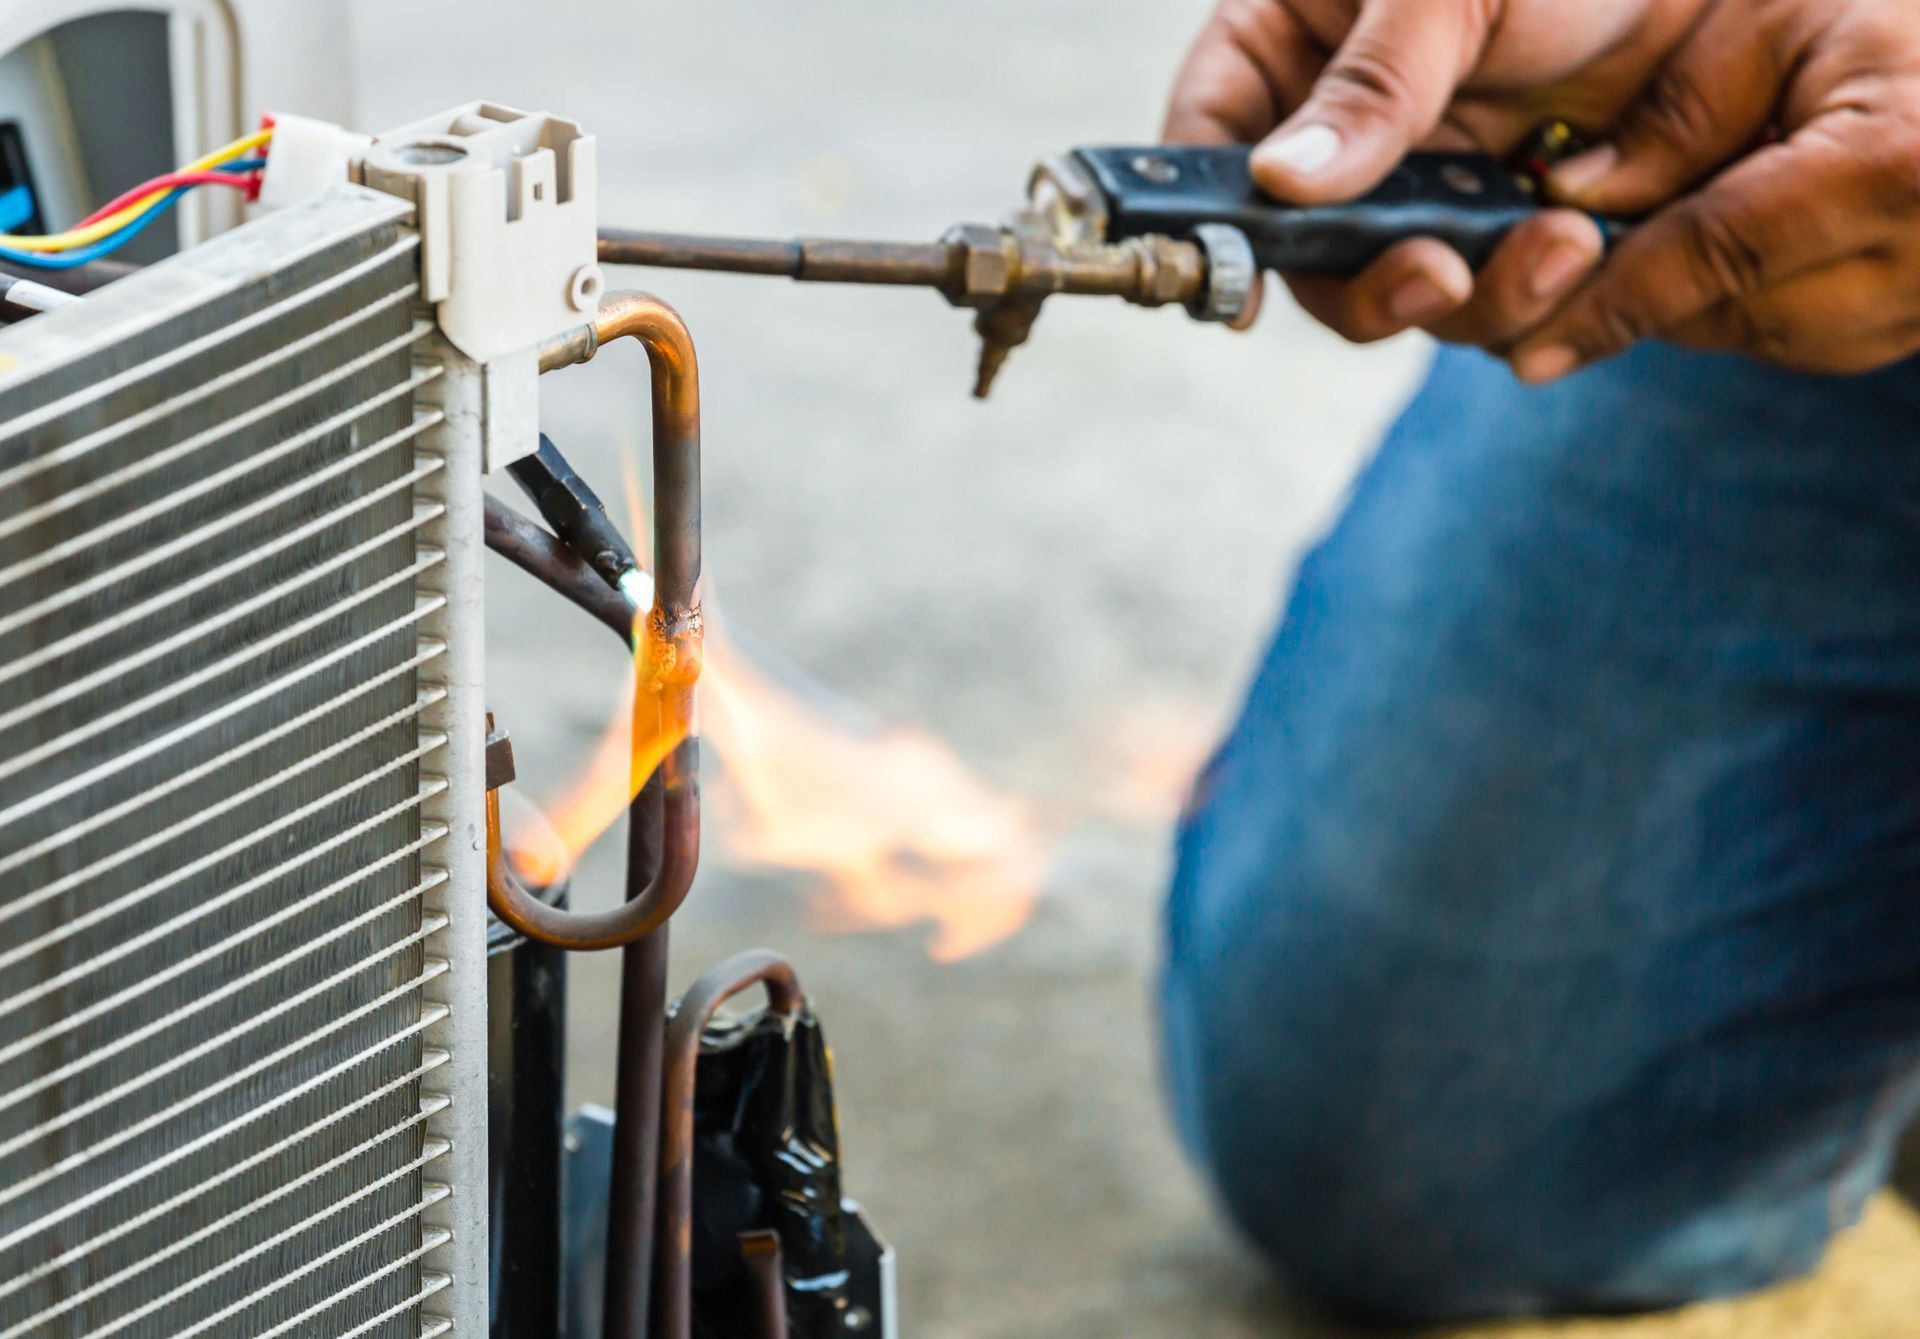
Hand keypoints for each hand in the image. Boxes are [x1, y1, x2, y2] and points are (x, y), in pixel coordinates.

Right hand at [1165, 0, 1703, 345]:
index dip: (1207, 223)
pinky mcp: (1500, 225)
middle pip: (1301, 250)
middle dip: (1369, 281)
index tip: (1242, 297)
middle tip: (1437, 277)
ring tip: (1559, 249)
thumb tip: (1283, 182)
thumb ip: (1372, 84)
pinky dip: (1532, 290)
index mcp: (1290, 41)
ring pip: (1396, 286)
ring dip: (1472, 294)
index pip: (1208, 141)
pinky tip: (1582, 249)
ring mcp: (1420, 181)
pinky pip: (1489, 293)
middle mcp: (1341, 126)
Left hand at [1514, 0, 1919, 380]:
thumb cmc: (1901, 13)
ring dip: (1700, 295)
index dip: (1608, 303)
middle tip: (1578, 254)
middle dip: (1644, 290)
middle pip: (1726, 312)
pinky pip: (1809, 337)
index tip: (1527, 348)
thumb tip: (1569, 198)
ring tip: (1686, 218)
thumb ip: (1676, 113)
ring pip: (1761, 337)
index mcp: (1892, 167)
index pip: (1712, 256)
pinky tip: (1755, 239)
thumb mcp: (1782, 18)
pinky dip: (1758, 298)